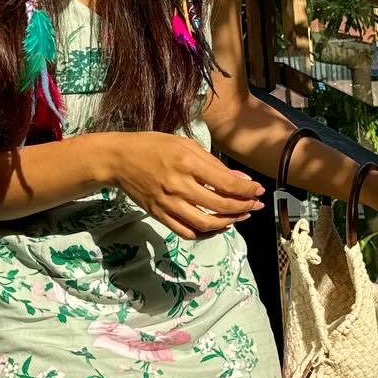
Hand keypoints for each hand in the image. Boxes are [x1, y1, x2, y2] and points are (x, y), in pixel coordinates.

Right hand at [115, 133, 266, 239]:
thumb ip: (213, 164)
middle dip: (244, 207)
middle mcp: (178, 186)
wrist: (119, 160)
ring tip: (240, 217)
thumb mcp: (185, 144)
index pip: (226, 183)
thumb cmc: (153, 146)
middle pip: (220, 205)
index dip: (247, 190)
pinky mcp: (159, 215)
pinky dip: (206, 233)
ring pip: (206, 223)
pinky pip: (187, 232)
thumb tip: (240, 179)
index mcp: (186, 163)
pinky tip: (218, 227)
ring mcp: (168, 203)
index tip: (259, 190)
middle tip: (255, 205)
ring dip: (228, 223)